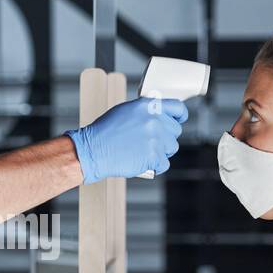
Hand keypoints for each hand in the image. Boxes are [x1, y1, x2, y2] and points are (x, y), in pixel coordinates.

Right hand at [65, 96, 186, 182]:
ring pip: (171, 148)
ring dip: (160, 153)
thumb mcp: (125, 111)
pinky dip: (154, 167)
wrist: (93, 150)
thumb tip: (157, 116)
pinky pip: (164, 164)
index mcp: (148, 106)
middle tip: (149, 143)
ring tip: (143, 153)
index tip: (179, 120)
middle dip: (165, 138)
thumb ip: (145, 112)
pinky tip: (142, 163)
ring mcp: (156, 138)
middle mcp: (154, 120)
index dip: (180, 116)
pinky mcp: (154, 156)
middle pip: (175, 131)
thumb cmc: (104, 132)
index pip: (177, 108)